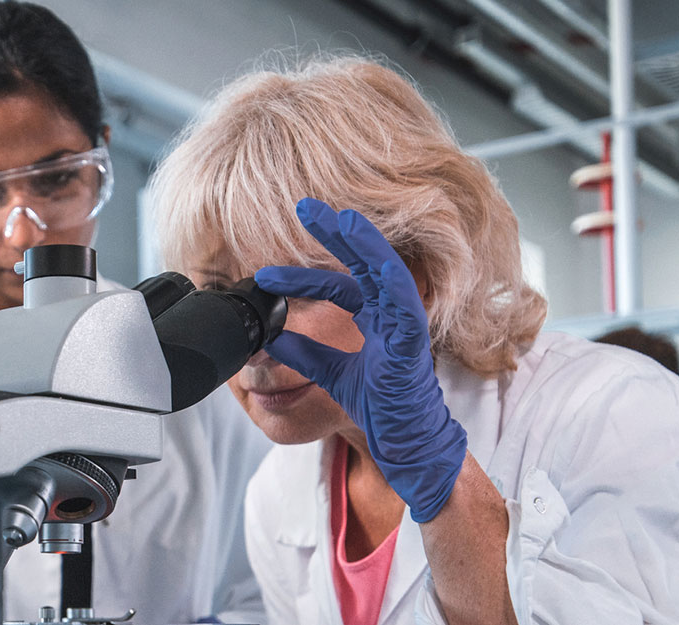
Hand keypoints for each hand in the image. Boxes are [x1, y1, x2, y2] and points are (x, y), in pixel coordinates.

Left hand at [254, 198, 467, 522]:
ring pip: (387, 274)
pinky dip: (392, 281)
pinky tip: (375, 263)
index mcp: (374, 319)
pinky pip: (406, 306)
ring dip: (365, 245)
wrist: (408, 444)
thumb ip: (306, 354)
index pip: (337, 286)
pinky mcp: (413, 345)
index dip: (302, 275)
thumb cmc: (382, 408)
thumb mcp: (332, 376)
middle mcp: (390, 315)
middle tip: (304, 207)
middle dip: (335, 234)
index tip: (266, 272)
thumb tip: (271, 338)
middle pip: (362, 265)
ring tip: (341, 219)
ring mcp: (404, 327)